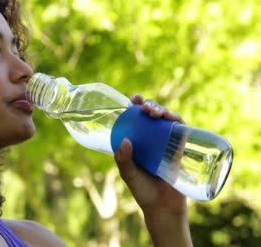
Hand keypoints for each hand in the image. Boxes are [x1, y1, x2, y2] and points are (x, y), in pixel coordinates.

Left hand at [114, 94, 191, 245]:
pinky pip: (181, 131)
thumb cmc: (142, 191)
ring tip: (155, 113)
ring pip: (166, 120)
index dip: (135, 105)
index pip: (135, 119)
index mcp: (137, 142)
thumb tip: (125, 140)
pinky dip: (178, 121)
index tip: (134, 98)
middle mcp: (151, 140)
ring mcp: (166, 143)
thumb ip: (123, 160)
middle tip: (145, 108)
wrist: (163, 208)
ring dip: (163, 110)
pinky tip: (173, 118)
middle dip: (150, 106)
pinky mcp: (180, 149)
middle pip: (152, 116)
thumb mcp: (128, 175)